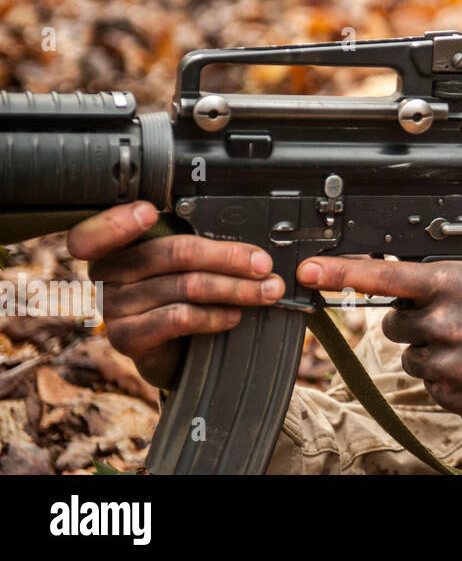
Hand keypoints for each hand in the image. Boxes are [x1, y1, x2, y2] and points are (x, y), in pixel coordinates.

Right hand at [66, 201, 284, 388]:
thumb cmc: (177, 294)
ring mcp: (114, 307)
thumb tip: (251, 247)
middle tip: (264, 265)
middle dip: (229, 258)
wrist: (169, 350)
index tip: (148, 211)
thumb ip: (198, 247)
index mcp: (115, 245)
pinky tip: (234, 315)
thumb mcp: (182, 264)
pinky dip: (214, 315)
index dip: (117, 222)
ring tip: (266, 292)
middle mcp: (107, 274)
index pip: (96, 232)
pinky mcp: (127, 338)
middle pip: (173, 254)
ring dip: (235, 289)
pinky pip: (178, 318)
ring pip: (184, 286)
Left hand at [297, 241, 461, 429]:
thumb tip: (451, 242)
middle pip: (393, 321)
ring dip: (431, 348)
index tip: (311, 270)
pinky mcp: (450, 397)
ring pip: (411, 355)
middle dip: (413, 317)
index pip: (386, 275)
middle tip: (451, 315)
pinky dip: (446, 376)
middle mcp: (444, 325)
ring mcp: (446, 365)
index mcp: (455, 285)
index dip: (343, 271)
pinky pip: (429, 383)